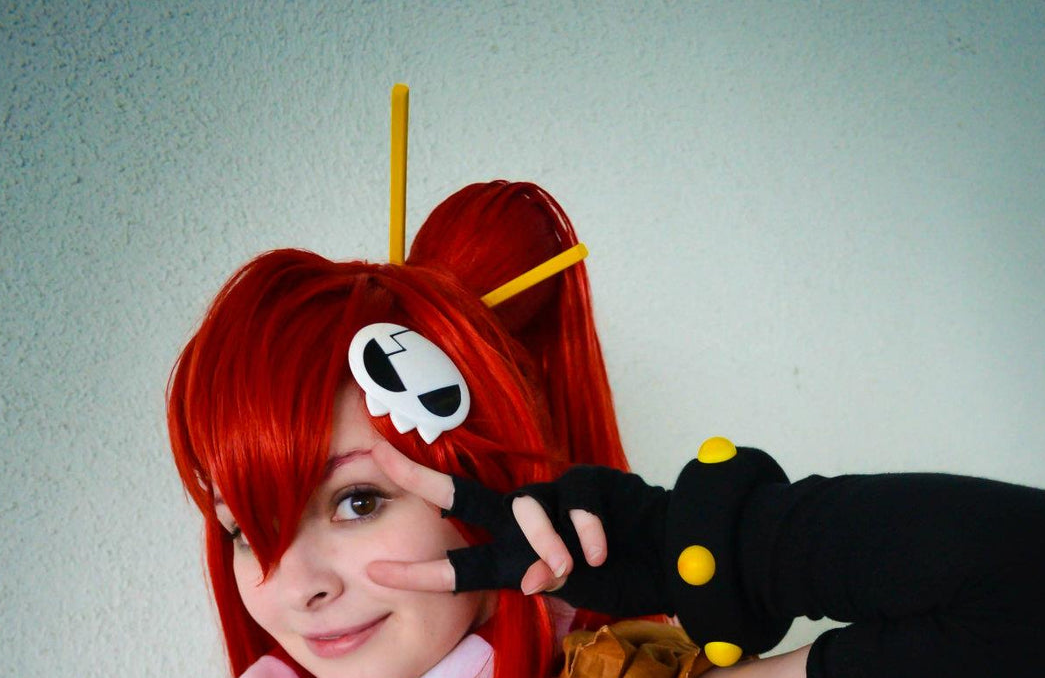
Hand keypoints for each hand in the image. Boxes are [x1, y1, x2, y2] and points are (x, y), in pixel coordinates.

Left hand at [365, 441, 609, 595]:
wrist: (669, 556)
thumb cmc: (619, 572)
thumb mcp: (575, 589)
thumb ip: (548, 581)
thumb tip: (533, 579)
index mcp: (513, 554)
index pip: (458, 563)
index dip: (418, 571)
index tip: (374, 569)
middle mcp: (524, 522)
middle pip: (462, 494)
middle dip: (418, 476)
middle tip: (378, 456)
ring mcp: (553, 497)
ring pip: (525, 505)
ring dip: (543, 541)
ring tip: (567, 568)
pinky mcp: (587, 480)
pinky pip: (573, 498)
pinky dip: (585, 529)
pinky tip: (599, 550)